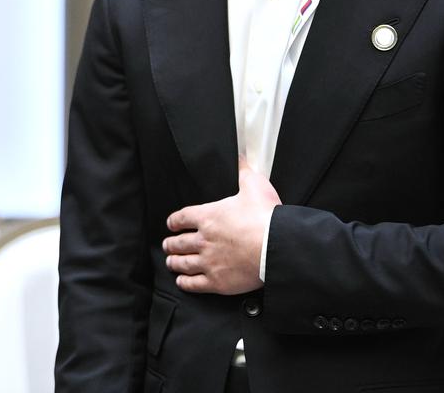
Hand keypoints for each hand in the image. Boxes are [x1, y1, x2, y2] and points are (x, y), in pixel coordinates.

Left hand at [163, 156, 280, 294]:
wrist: (275, 247)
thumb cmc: (265, 217)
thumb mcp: (254, 186)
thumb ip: (244, 172)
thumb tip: (240, 159)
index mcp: (208, 216)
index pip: (182, 217)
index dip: (174, 221)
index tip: (171, 224)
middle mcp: (203, 239)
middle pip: (178, 242)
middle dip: (171, 244)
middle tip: (167, 245)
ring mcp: (208, 261)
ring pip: (183, 263)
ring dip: (174, 262)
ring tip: (171, 262)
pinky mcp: (217, 281)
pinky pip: (194, 284)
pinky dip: (185, 282)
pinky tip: (182, 281)